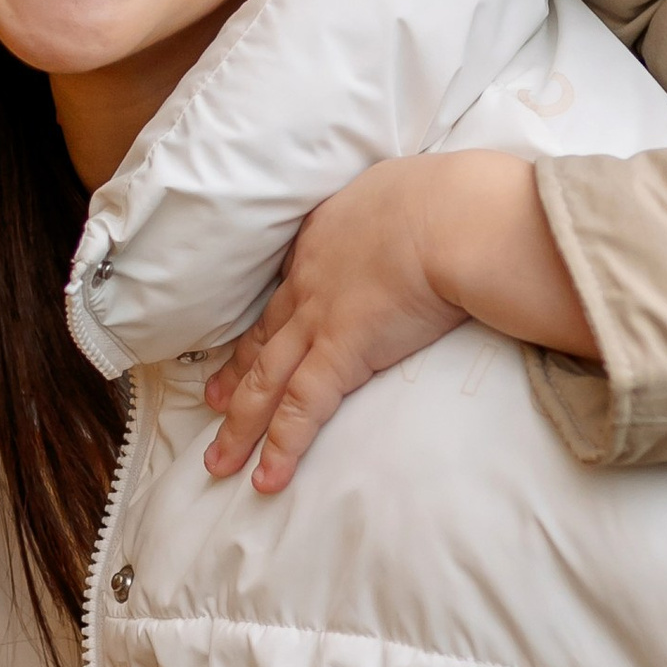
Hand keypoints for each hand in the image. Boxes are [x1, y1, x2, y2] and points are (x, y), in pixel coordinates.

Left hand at [204, 151, 594, 492]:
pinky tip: (264, 480)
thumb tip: (425, 211)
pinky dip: (281, 447)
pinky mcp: (341, 353)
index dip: (268, 319)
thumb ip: (404, 207)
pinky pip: (302, 409)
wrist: (455, 217)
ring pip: (266, 382)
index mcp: (326, 235)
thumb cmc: (451, 195)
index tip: (253, 342)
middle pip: (264, 338)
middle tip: (211, 402)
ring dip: (240, 426)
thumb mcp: (412, 186)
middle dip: (235, 375)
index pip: (290, 286)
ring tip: (218, 463)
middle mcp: (309, 279)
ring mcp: (319, 319)